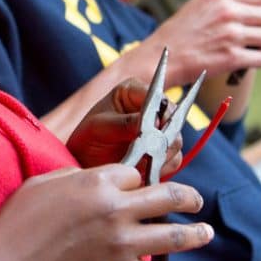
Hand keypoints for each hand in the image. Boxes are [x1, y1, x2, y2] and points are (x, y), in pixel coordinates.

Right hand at [0, 165, 218, 260]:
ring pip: (173, 234)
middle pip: (166, 196)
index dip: (139, 179)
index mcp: (96, 182)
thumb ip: (75, 175)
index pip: (135, 173)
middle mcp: (116, 210)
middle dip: (186, 197)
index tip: (139, 186)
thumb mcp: (44, 182)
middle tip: (195, 201)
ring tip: (206, 232)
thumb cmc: (16, 223)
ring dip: (196, 233)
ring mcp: (122, 244)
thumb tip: (94, 177)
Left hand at [66, 79, 181, 179]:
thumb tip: (154, 121)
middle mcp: (151, 108)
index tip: (157, 129)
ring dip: (161, 155)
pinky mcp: (162, 151)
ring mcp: (159, 130)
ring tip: (139, 162)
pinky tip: (142, 169)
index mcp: (133, 91)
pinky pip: (174, 159)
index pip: (158, 97)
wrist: (85, 163)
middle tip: (147, 151)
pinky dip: (161, 167)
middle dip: (161, 139)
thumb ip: (124, 123)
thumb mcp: (99, 127)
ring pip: (176, 142)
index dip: (161, 113)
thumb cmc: (87, 138)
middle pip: (174, 120)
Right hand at [143, 0, 260, 83]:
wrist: (161, 57)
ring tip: (248, 47)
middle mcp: (228, 13)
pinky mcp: (232, 58)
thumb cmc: (179, 33)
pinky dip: (256, 61)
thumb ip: (226, 1)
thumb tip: (254, 3)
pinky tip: (242, 60)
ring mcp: (231, 36)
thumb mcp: (199, 5)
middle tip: (257, 34)